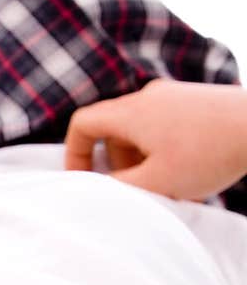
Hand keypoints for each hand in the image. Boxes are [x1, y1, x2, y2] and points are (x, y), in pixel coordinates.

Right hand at [64, 78, 246, 200]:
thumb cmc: (210, 153)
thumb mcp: (157, 181)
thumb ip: (120, 187)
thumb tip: (100, 186)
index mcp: (131, 112)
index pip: (82, 123)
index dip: (74, 153)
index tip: (84, 179)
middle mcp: (148, 97)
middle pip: (113, 129)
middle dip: (116, 163)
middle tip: (134, 189)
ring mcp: (174, 96)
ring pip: (140, 129)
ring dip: (143, 159)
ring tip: (166, 184)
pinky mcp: (195, 101)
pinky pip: (164, 125)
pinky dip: (163, 149)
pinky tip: (188, 171)